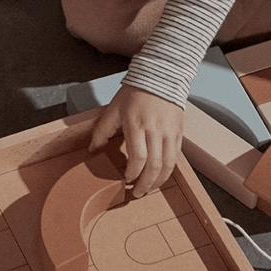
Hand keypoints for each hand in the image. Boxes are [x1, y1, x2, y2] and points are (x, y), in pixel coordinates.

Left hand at [89, 84, 183, 199]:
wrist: (161, 77)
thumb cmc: (135, 92)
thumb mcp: (114, 109)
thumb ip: (102, 131)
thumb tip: (92, 150)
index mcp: (137, 124)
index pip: (137, 157)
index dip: (132, 173)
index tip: (125, 179)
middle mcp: (155, 130)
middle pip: (154, 166)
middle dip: (145, 184)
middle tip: (137, 193)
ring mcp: (169, 132)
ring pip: (168, 165)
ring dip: (158, 181)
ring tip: (149, 189)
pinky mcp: (179, 132)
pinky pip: (176, 157)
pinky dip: (169, 170)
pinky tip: (161, 177)